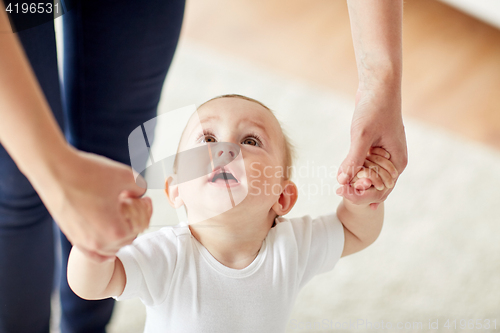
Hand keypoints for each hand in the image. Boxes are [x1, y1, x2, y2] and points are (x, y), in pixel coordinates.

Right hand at [36, 148, 152, 261]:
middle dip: (133, 222)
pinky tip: (107, 244)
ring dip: (118, 235)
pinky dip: (102, 250)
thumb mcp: (126, 176)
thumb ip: (140, 188)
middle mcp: (98, 242)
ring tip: (118, 216)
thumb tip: (141, 194)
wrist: (55, 169)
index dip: (145, 211)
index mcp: (115, 231)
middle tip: (132, 205)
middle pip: (127, 239)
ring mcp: (83, 241)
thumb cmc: (88, 173)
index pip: (140, 227)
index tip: (144, 199)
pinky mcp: (71, 236)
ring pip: (110, 248)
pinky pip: (91, 252)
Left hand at [337, 89, 406, 204]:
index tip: (341, 191)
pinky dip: (356, 170)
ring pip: (370, 177)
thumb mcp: (362, 135)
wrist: (378, 87)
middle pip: (376, 187)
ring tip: (339, 185)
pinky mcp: (376, 148)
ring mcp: (385, 155)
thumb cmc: (374, 108)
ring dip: (356, 181)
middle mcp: (394, 162)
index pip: (381, 190)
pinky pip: (366, 166)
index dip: (361, 195)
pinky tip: (343, 175)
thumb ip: (353, 159)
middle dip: (357, 190)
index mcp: (397, 162)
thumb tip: (342, 180)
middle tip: (337, 190)